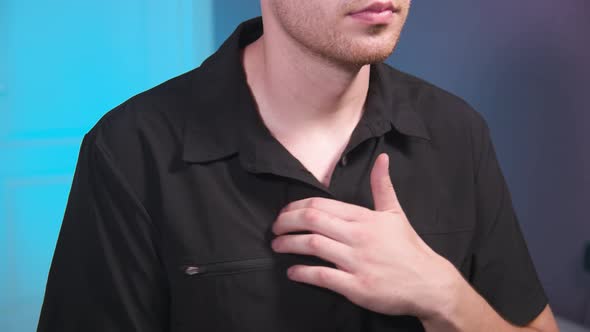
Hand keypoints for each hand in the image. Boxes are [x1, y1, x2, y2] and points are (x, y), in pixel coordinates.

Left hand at [271, 153, 460, 318]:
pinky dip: (302, 273)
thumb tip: (382, 158)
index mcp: (363, 217)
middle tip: (274, 228)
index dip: (296, 207)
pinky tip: (292, 272)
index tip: (284, 213)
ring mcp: (357, 261)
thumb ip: (382, 186)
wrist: (428, 283)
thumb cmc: (409, 247)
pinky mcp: (357, 286)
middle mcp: (358, 236)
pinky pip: (322, 276)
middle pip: (312, 220)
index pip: (321, 204)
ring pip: (313, 246)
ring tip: (277, 246)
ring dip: (289, 244)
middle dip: (286, 222)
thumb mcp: (395, 213)